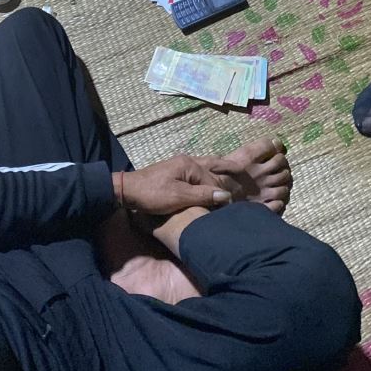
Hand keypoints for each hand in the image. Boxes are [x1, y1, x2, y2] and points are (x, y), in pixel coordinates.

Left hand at [114, 156, 237, 214]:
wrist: (128, 190)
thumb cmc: (152, 195)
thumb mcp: (178, 197)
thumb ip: (202, 195)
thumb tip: (226, 195)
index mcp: (189, 165)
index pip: (213, 181)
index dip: (221, 196)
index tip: (230, 209)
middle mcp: (187, 161)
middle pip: (211, 169)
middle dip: (226, 174)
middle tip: (242, 180)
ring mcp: (180, 165)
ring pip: (205, 166)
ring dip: (218, 170)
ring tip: (234, 170)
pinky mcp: (174, 172)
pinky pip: (197, 171)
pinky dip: (207, 173)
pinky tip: (209, 177)